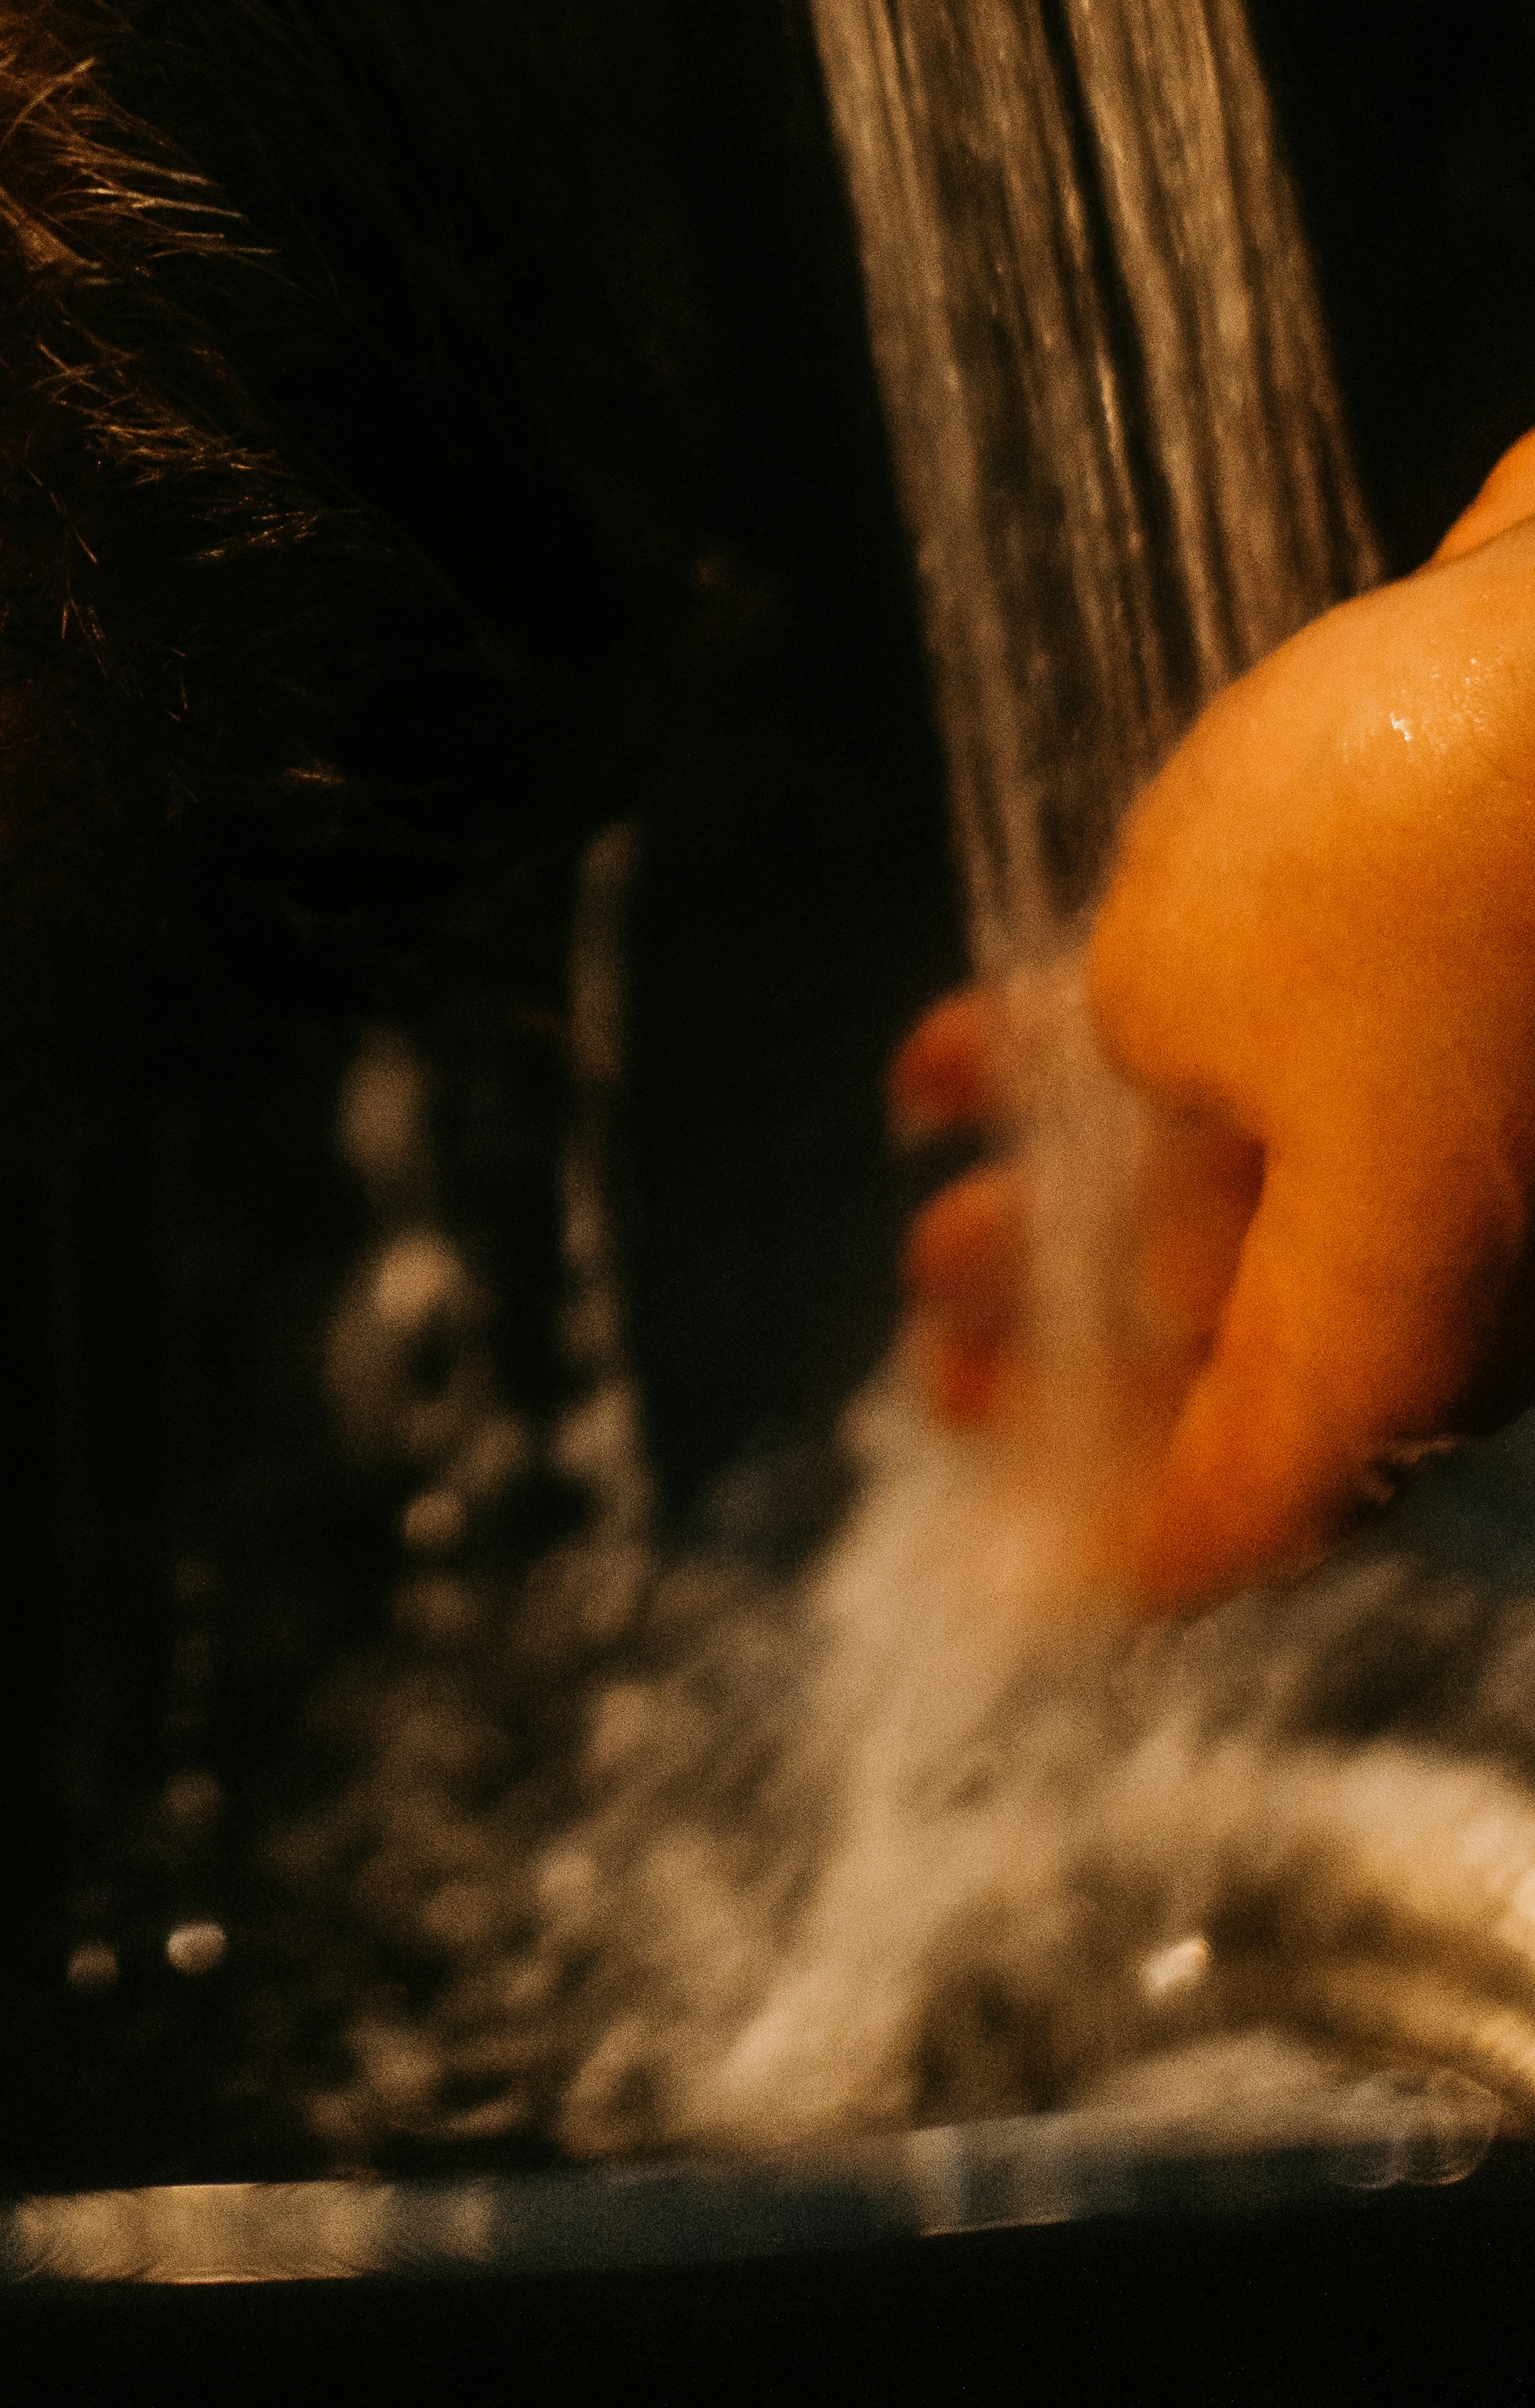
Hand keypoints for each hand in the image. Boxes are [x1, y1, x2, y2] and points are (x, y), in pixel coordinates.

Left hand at [898, 428, 1534, 1603]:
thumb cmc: (1410, 839)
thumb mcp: (1177, 990)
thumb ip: (1134, 1082)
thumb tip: (1153, 1089)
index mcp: (1403, 1329)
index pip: (1245, 1509)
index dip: (1100, 1547)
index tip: (984, 1569)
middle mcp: (1482, 1267)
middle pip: (1256, 1371)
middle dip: (1074, 1369)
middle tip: (930, 1365)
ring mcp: (1507, 1132)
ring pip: (1274, 1215)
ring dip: (1093, 1217)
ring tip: (937, 1218)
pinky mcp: (1500, 989)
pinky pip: (1311, 1087)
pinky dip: (1153, 1081)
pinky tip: (984, 1036)